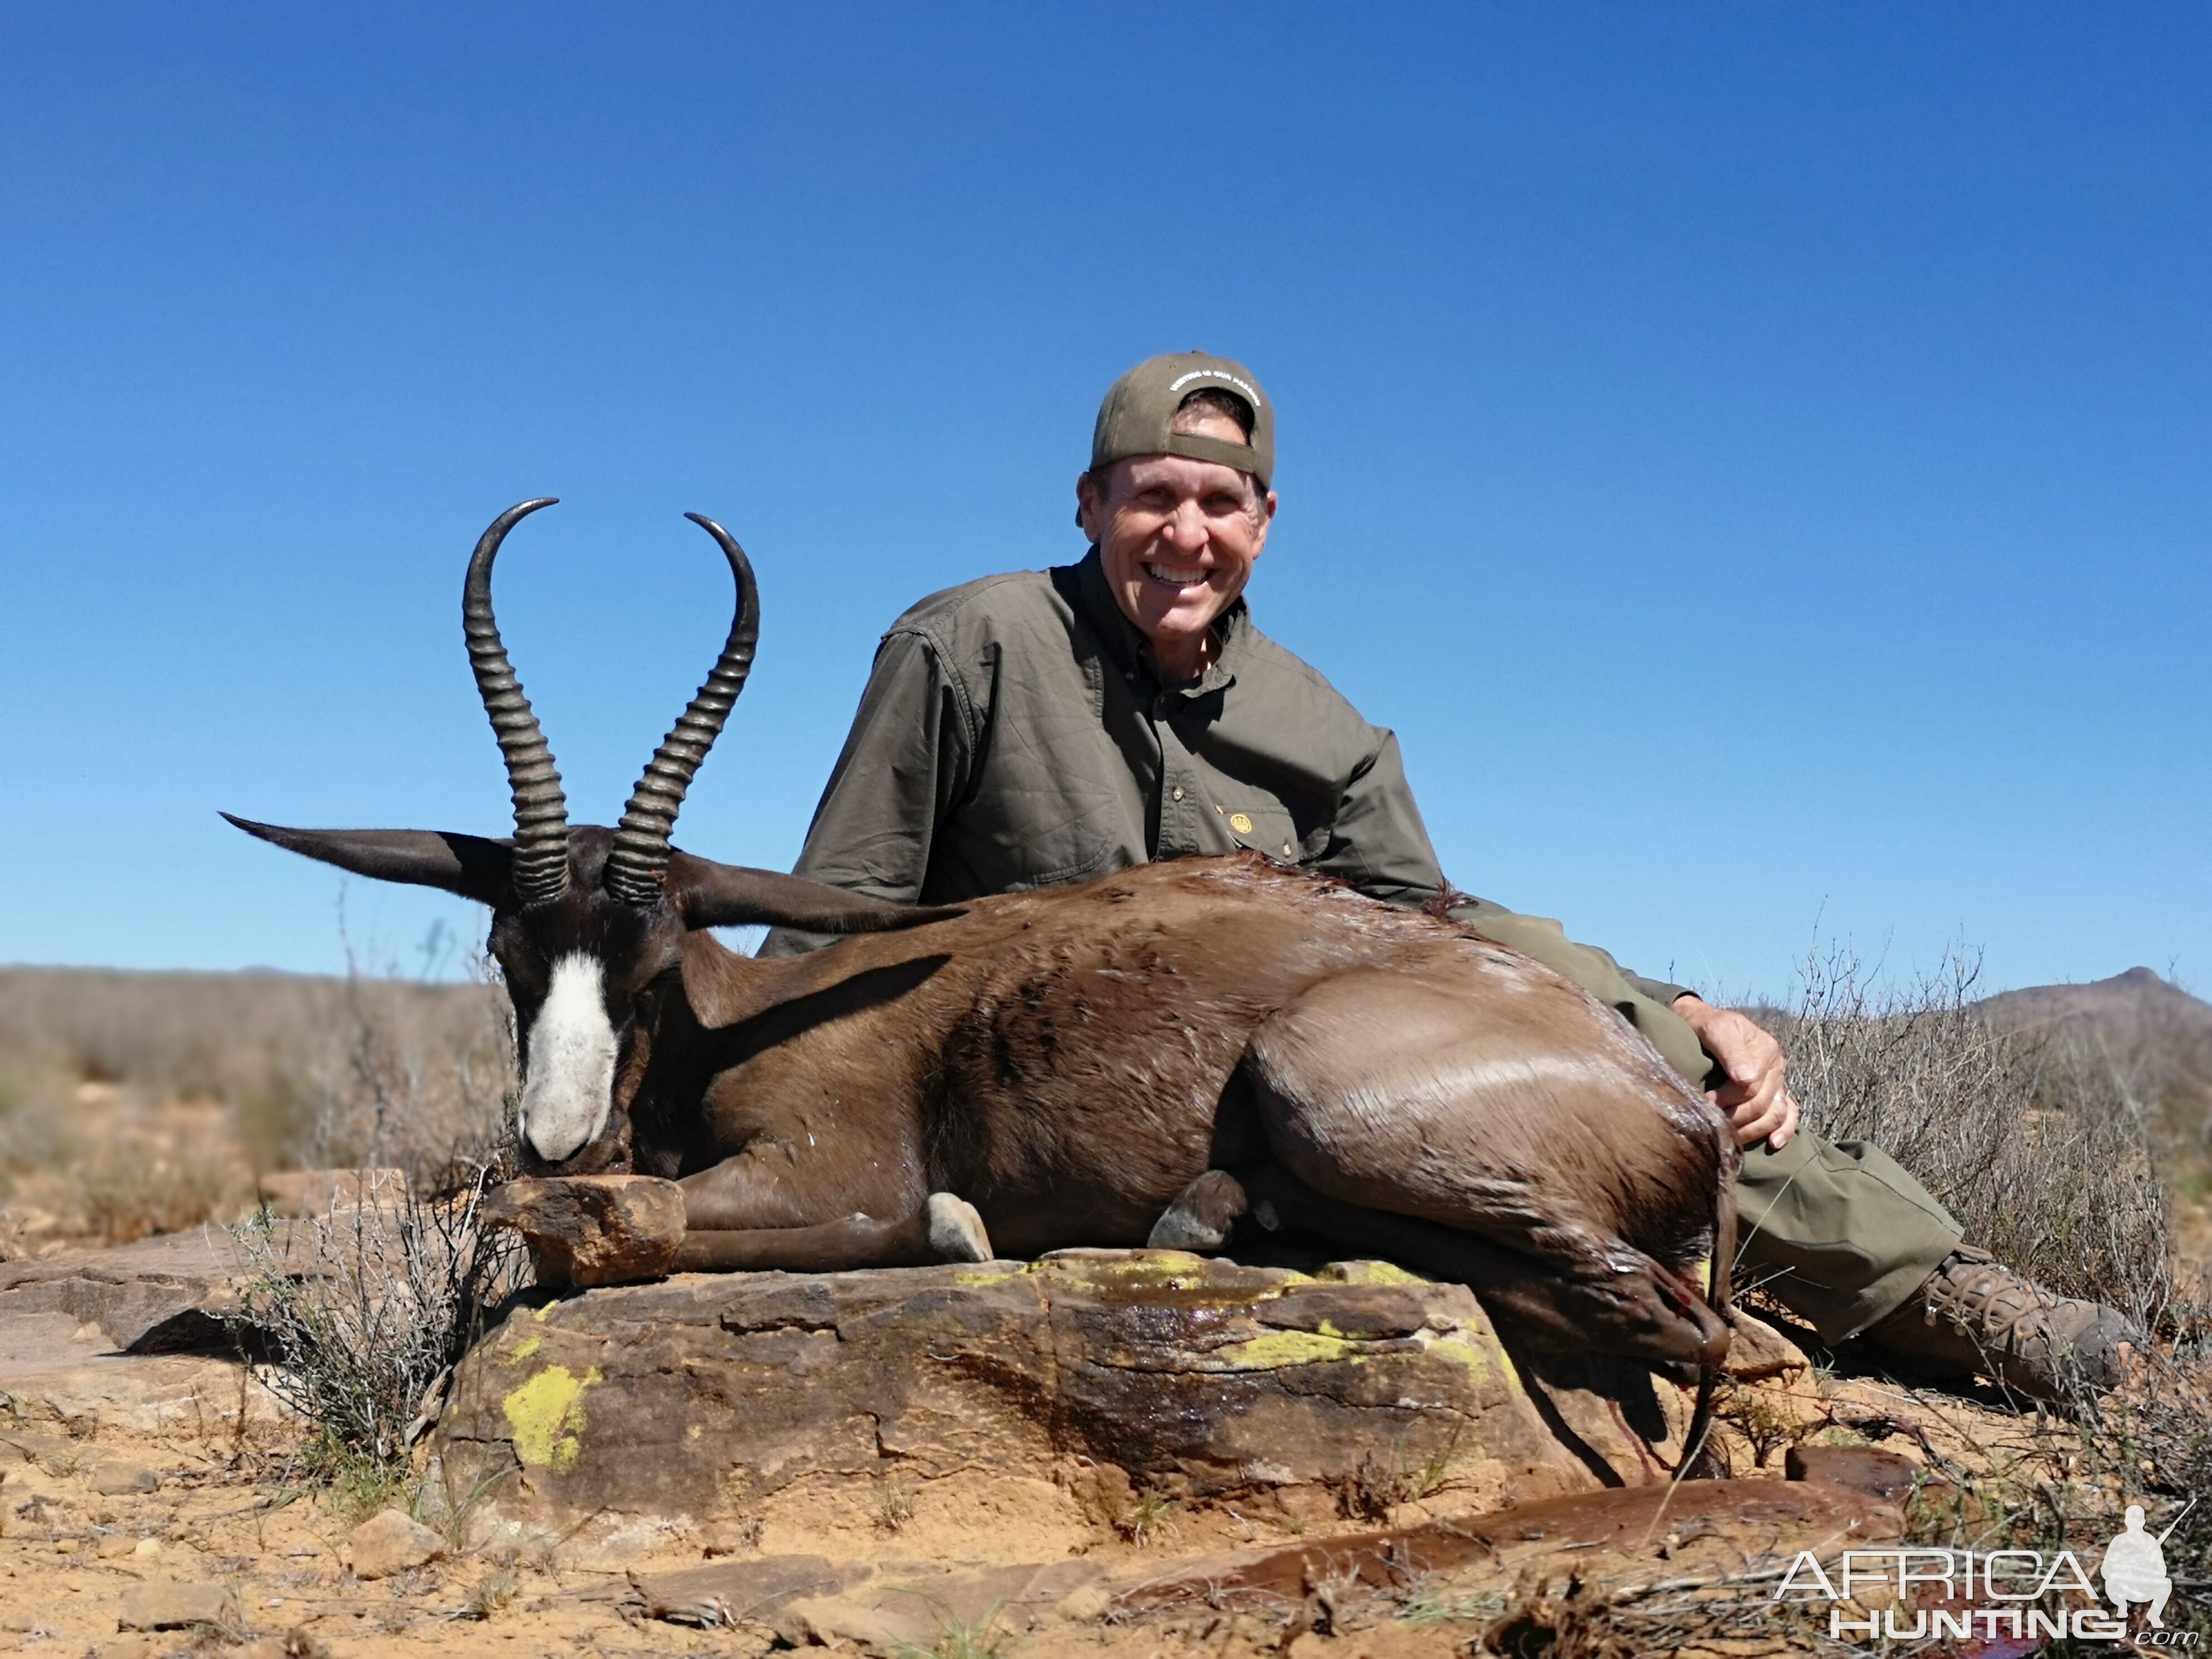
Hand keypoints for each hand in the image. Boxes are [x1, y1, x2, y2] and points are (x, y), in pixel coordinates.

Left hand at [1671, 994, 1796, 1148]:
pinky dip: (1784, 1130)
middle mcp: (1776, 1067)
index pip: (1751, 1086)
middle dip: (1735, 1116)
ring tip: (1730, 1137)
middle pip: (1761, 1103)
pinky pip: (1790, 1115)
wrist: (1704, 1024)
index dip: (1727, 1099)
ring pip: (1775, 1114)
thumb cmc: (1708, 1026)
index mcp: (1766, 1049)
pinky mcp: (1778, 1094)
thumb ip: (1731, 1050)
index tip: (1704, 1104)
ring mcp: (1779, 1082)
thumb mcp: (1716, 1029)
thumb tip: (1746, 1078)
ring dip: (1753, 1129)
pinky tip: (1773, 1143)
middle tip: (1711, 1123)